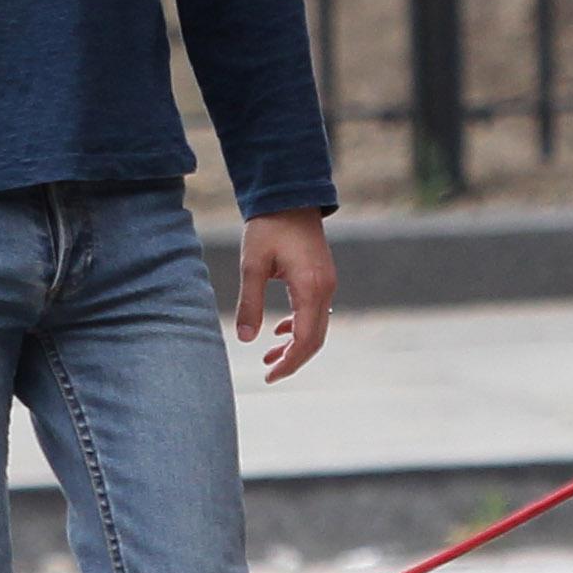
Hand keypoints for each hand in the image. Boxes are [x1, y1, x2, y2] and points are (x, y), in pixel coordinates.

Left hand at [236, 210, 334, 382]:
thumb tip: (245, 339)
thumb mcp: (252, 265)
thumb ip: (250, 303)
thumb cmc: (268, 227)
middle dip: (293, 359)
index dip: (289, 362)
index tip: (269, 376)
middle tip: (267, 372)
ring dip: (295, 344)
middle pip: (316, 339)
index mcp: (310, 287)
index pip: (305, 339)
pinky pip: (316, 312)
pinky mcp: (322, 278)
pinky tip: (279, 330)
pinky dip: (300, 327)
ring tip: (269, 356)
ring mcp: (327, 283)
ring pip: (317, 327)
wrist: (289, 196)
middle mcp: (325, 289)